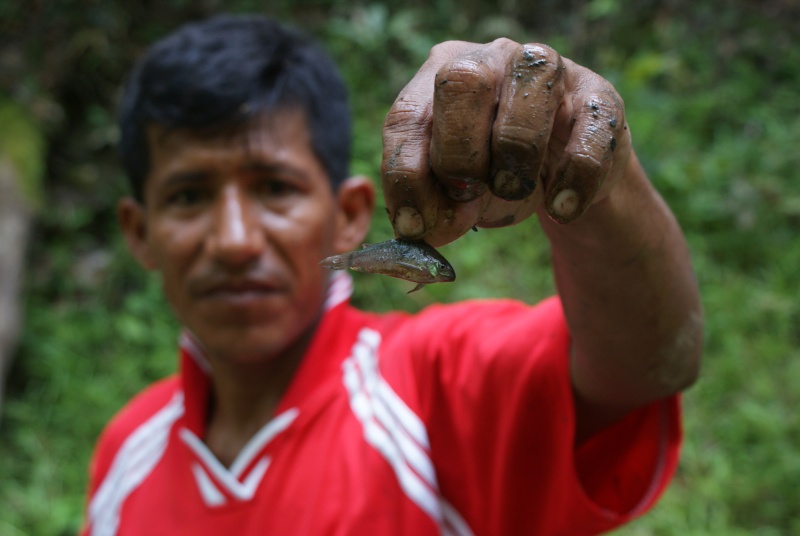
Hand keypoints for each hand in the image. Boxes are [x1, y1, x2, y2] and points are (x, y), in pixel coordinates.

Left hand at [381, 38, 630, 246]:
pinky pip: (587, 137)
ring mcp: (549, 71)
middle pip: (461, 81)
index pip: (407, 116)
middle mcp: (490, 58)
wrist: (567, 177)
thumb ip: (434, 207)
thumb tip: (420, 228)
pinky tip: (561, 209)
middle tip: (468, 194)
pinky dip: (572, 183)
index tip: (415, 224)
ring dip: (516, 160)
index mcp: (439, 76)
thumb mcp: (456, 194)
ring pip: (530, 93)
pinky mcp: (599, 98)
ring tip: (514, 192)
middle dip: (458, 154)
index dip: (406, 175)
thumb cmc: (497, 174)